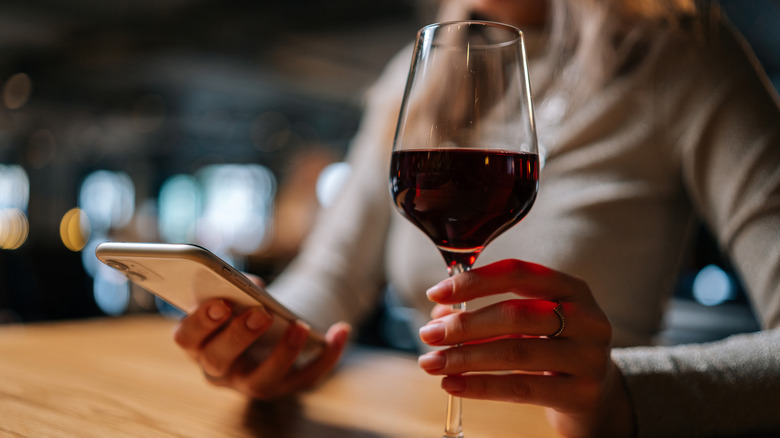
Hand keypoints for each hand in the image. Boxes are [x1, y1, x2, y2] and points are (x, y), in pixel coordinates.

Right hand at [173, 287, 349, 398]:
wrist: (267, 336)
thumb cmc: (242, 309)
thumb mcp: (234, 296)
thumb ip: (236, 287)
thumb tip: (253, 286)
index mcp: (199, 343)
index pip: (187, 339)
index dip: (200, 322)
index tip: (221, 302)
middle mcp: (219, 370)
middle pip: (220, 361)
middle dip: (239, 336)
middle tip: (261, 313)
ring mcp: (251, 383)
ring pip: (262, 380)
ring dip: (282, 354)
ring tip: (299, 326)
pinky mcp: (285, 387)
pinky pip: (307, 376)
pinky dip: (327, 355)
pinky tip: (341, 329)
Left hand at [417, 259, 634, 437]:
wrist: (597, 394)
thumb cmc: (552, 348)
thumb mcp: (531, 322)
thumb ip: (489, 313)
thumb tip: (438, 316)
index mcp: (572, 288)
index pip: (519, 273)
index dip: (475, 281)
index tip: (436, 293)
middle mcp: (587, 318)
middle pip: (516, 314)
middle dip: (465, 324)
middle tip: (428, 334)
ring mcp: (588, 357)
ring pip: (516, 352)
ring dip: (465, 357)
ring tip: (432, 363)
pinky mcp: (581, 394)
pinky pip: (521, 388)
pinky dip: (481, 386)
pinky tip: (453, 385)